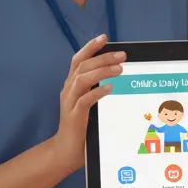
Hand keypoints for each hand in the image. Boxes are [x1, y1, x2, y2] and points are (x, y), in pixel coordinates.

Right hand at [51, 35, 125, 175]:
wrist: (66, 150)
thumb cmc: (82, 126)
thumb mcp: (90, 103)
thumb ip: (97, 88)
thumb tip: (118, 73)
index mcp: (72, 85)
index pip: (79, 60)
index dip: (90, 47)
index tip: (105, 37)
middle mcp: (68, 90)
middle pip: (83, 66)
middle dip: (103, 57)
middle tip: (122, 55)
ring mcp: (70, 102)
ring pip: (82, 79)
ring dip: (102, 71)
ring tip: (119, 69)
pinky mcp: (74, 116)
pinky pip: (84, 100)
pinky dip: (97, 92)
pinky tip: (110, 88)